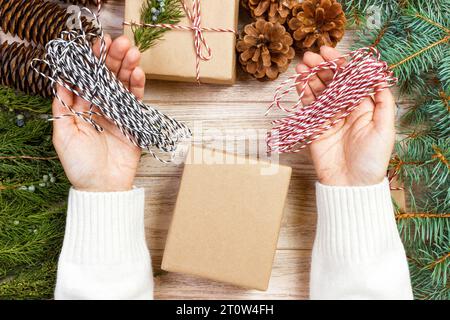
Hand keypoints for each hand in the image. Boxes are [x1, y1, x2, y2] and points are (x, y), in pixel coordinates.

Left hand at [52, 36, 145, 191]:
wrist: (104, 187)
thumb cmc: (80, 166)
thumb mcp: (64, 136)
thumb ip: (63, 108)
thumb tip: (59, 80)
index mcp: (81, 108)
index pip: (87, 78)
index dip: (92, 60)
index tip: (98, 44)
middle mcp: (99, 107)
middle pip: (107, 77)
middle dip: (113, 59)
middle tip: (120, 43)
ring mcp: (118, 113)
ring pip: (123, 85)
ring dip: (128, 68)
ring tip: (132, 53)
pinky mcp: (134, 121)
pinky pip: (136, 101)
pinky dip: (138, 87)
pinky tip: (138, 73)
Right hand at [297, 46, 395, 185]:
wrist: (350, 184)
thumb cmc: (371, 160)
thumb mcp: (385, 130)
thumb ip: (383, 103)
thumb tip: (380, 77)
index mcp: (363, 107)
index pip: (350, 80)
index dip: (339, 64)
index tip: (328, 53)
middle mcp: (345, 110)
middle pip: (332, 83)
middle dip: (321, 68)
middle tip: (309, 57)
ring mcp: (329, 118)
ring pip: (318, 92)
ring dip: (310, 78)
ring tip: (301, 66)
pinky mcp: (315, 128)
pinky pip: (308, 108)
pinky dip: (303, 94)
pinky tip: (299, 82)